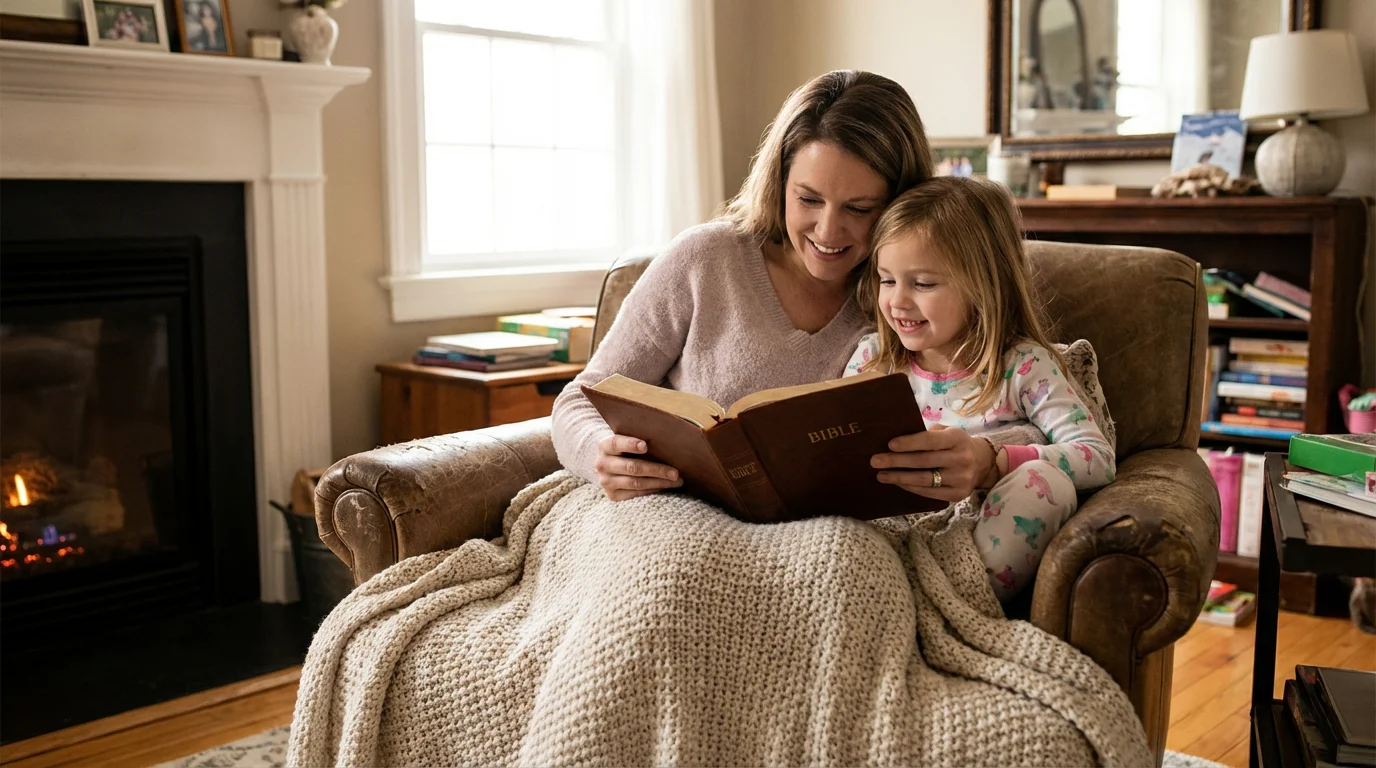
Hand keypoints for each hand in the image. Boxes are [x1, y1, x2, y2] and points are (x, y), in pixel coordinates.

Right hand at [593, 434, 682, 500]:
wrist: (609, 466)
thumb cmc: (626, 449)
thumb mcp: (626, 439)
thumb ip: (639, 437)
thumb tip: (667, 439)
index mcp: (604, 446)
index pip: (616, 443)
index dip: (630, 444)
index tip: (645, 446)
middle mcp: (602, 464)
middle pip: (632, 467)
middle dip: (657, 469)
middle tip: (675, 472)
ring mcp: (606, 482)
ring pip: (636, 483)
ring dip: (659, 482)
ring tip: (677, 480)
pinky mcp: (612, 495)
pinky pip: (636, 494)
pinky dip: (653, 489)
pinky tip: (665, 486)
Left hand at [870, 424, 998, 501]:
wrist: (981, 463)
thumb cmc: (954, 444)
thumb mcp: (946, 432)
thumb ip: (927, 434)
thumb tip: (895, 438)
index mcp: (958, 438)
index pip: (930, 440)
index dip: (909, 443)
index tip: (889, 444)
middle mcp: (962, 458)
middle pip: (924, 461)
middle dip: (897, 461)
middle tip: (875, 461)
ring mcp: (961, 479)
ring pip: (924, 479)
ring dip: (899, 477)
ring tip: (881, 475)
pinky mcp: (957, 495)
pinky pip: (929, 492)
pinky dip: (910, 487)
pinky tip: (897, 482)